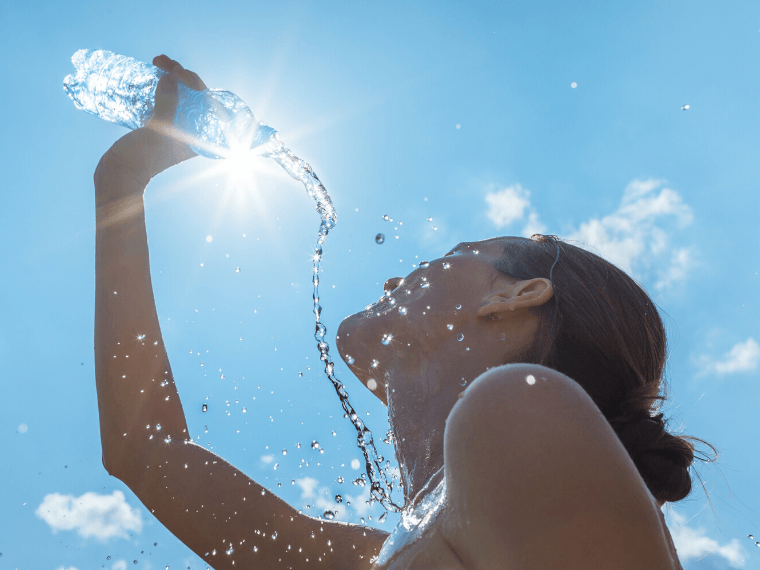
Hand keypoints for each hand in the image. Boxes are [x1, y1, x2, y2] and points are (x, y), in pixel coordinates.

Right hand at [94, 55, 207, 196]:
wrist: (118, 175)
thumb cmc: (142, 159)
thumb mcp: (158, 131)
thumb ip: (167, 104)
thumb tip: (172, 77)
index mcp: (199, 138)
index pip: (208, 104)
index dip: (197, 83)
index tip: (179, 71)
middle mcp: (190, 132)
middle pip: (194, 97)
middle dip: (181, 76)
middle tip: (163, 61)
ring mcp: (173, 128)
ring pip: (178, 96)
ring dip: (170, 77)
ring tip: (156, 61)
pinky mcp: (157, 125)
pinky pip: (163, 100)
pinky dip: (159, 86)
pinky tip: (151, 73)